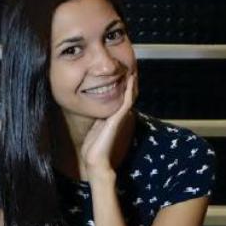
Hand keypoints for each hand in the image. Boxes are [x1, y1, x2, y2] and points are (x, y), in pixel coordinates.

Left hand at [78, 69, 137, 184]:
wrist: (95, 158)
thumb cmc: (93, 146)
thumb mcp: (94, 127)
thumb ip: (97, 119)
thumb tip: (94, 111)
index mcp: (113, 116)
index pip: (121, 98)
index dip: (124, 86)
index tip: (124, 73)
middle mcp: (118, 115)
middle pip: (128, 95)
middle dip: (130, 82)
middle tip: (131, 67)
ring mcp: (120, 117)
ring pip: (129, 96)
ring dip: (132, 83)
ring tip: (133, 70)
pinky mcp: (118, 118)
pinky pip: (126, 101)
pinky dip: (129, 90)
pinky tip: (130, 79)